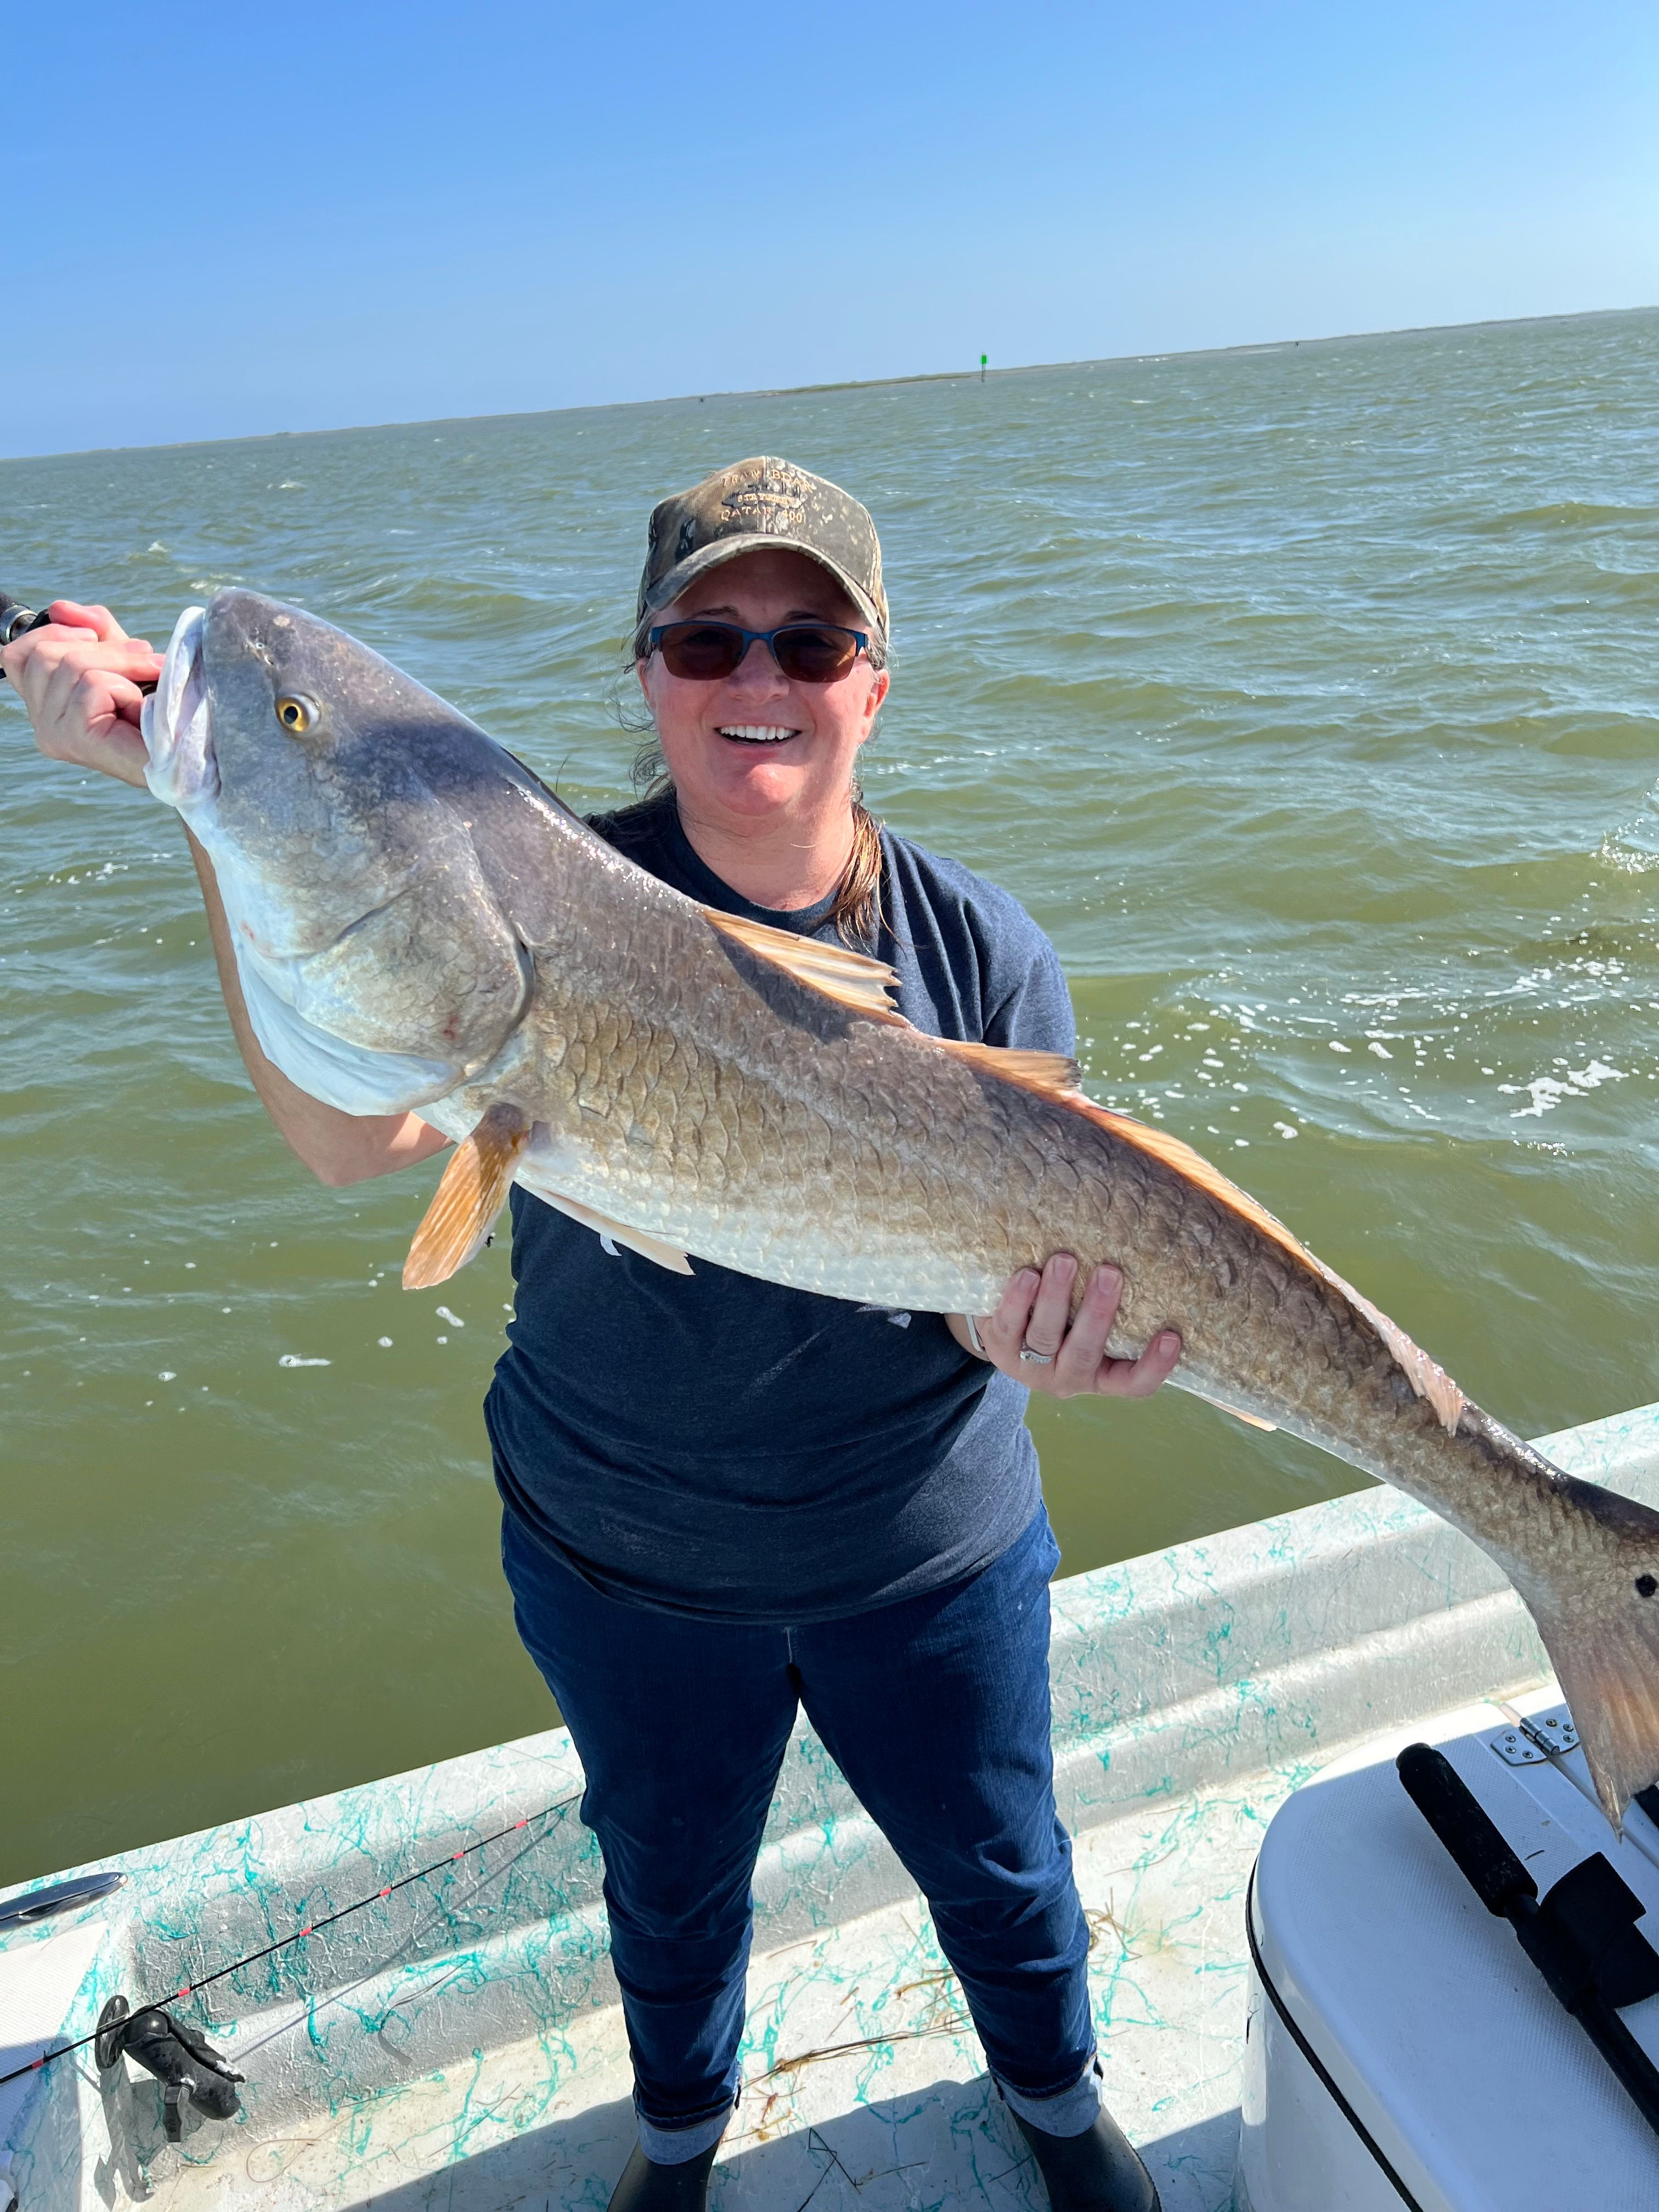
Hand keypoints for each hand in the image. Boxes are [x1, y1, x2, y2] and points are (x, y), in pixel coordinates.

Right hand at [3, 600, 161, 790]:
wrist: (189, 755)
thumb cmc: (159, 709)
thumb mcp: (121, 658)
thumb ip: (94, 631)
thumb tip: (59, 607)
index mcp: (44, 706)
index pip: (15, 654)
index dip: (54, 632)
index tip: (98, 634)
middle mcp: (41, 724)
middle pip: (46, 653)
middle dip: (104, 647)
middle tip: (146, 658)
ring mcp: (54, 734)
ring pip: (71, 664)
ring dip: (121, 664)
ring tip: (150, 677)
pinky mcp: (75, 740)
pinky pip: (92, 685)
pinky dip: (125, 687)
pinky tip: (141, 708)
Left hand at [968, 1255, 1180, 1399]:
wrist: (1008, 1328)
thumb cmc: (1070, 1317)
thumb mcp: (1094, 1318)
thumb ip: (1119, 1297)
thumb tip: (1156, 1240)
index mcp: (1102, 1375)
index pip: (1134, 1383)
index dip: (1155, 1366)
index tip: (1172, 1336)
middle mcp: (1069, 1377)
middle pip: (1085, 1353)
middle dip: (1098, 1313)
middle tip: (1110, 1273)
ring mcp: (1031, 1367)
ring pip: (1044, 1338)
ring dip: (1055, 1298)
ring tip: (1064, 1261)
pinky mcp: (999, 1348)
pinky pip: (1008, 1326)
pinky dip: (1017, 1300)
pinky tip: (1026, 1275)